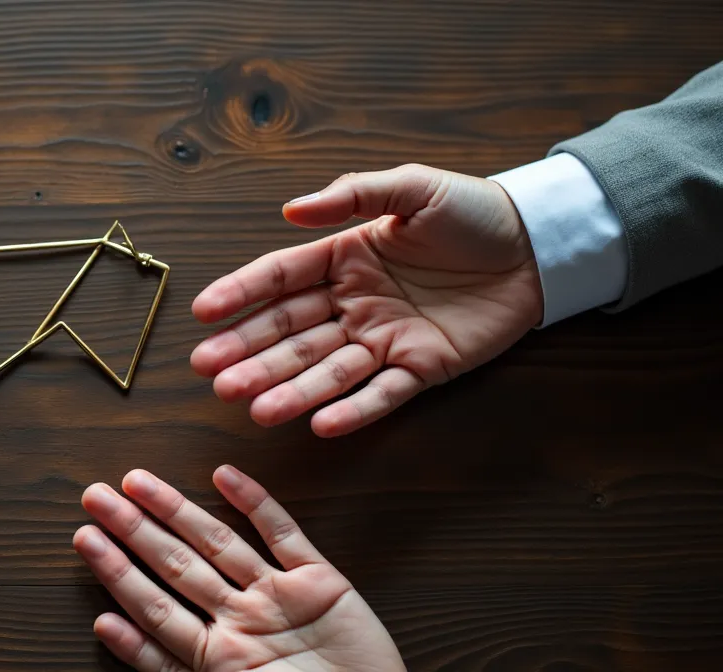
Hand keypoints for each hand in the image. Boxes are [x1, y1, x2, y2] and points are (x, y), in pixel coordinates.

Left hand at [74, 466, 403, 671]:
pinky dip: (257, 504)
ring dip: (177, 511)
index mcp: (215, 660)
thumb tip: (103, 628)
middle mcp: (241, 622)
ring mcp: (280, 600)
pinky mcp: (324, 585)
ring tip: (137, 481)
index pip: (154, 609)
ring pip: (219, 544)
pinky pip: (285, 537)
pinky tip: (224, 475)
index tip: (85, 542)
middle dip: (133, 531)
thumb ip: (169, 669)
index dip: (118, 574)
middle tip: (93, 496)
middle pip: (176, 567)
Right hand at [191, 164, 542, 435]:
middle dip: (249, 353)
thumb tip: (290, 210)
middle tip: (211, 373)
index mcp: (343, 258)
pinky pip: (382, 394)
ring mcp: (383, 338)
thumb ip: (352, 195)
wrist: (538, 245)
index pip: (279, 278)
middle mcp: (353, 303)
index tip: (202, 312)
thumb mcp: (411, 187)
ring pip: (326, 369)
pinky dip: (352, 411)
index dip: (240, 294)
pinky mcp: (420, 368)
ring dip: (289, 389)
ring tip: (251, 408)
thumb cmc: (472, 212)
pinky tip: (319, 426)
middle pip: (291, 332)